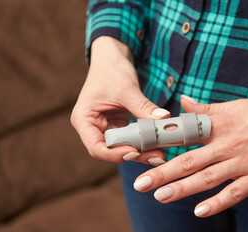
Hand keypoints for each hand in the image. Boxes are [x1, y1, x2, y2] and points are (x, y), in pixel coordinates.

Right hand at [71, 37, 168, 164]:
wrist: (113, 57)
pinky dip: (143, 142)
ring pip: (123, 147)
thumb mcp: (126, 88)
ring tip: (161, 155)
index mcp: (84, 120)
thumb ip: (143, 107)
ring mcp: (106, 127)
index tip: (135, 152)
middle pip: (111, 150)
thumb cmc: (111, 69)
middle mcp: (92, 127)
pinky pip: (131, 138)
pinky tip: (158, 145)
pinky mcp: (118, 125)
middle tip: (157, 158)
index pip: (96, 147)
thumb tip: (164, 120)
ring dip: (142, 151)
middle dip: (134, 155)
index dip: (115, 154)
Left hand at [133, 96, 247, 216]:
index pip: (185, 136)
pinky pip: (234, 193)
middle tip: (141, 184)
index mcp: (219, 126)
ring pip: (207, 179)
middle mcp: (227, 146)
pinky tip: (199, 211)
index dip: (162, 144)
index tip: (143, 151)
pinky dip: (217, 203)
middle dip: (163, 173)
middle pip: (190, 162)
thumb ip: (205, 108)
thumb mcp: (233, 106)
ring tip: (161, 197)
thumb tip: (182, 101)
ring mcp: (242, 164)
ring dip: (183, 189)